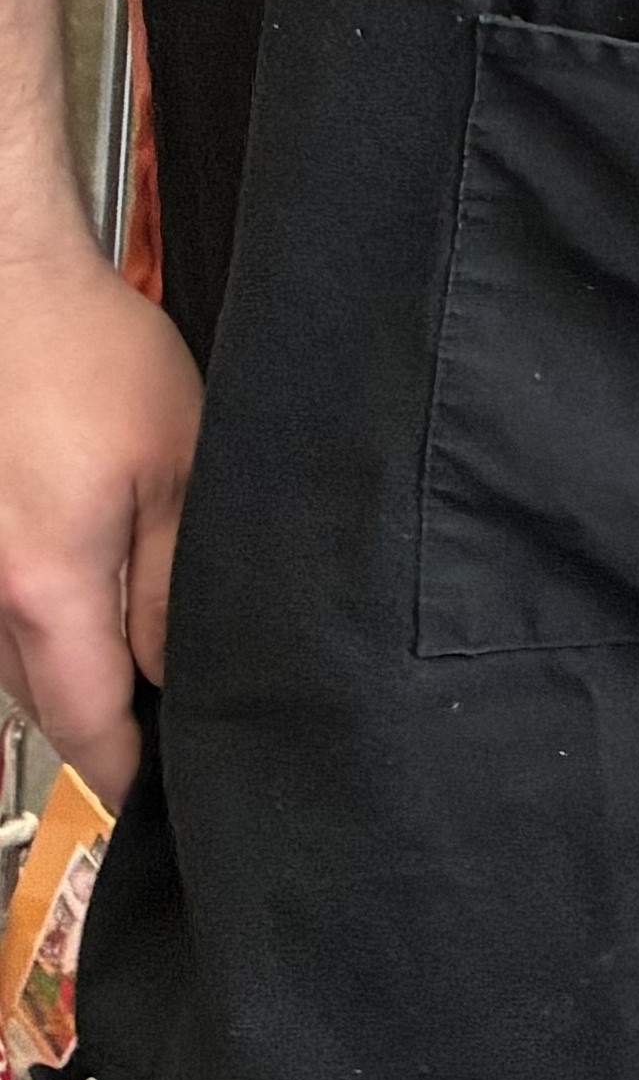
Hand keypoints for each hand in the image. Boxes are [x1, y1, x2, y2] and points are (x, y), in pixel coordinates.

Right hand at [0, 232, 195, 797]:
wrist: (6, 288)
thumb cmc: (90, 359)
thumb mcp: (179, 470)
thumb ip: (174, 586)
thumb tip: (180, 673)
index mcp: (45, 590)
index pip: (88, 724)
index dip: (130, 767)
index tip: (164, 791)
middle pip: (44, 699)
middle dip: (102, 719)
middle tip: (166, 725)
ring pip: (11, 659)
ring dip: (65, 667)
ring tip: (133, 658)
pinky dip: (30, 622)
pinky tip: (76, 596)